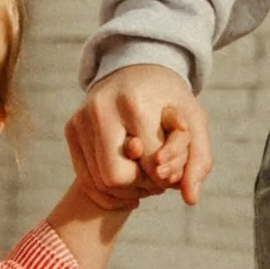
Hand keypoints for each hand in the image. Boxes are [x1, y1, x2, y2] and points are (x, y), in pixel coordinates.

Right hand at [65, 63, 210, 209]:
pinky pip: (85, 177)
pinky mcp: (70, 127)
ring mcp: (81, 117)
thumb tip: (191, 199)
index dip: (164, 176)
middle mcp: (102, 108)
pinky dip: (106, 187)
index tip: (172, 168)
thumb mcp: (194, 122)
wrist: (137, 68)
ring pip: (98, 182)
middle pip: (115, 179)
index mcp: (134, 103)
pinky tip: (126, 176)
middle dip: (139, 186)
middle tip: (155, 178)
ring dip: (124, 190)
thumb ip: (199, 160)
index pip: (149, 165)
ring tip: (142, 174)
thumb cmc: (169, 100)